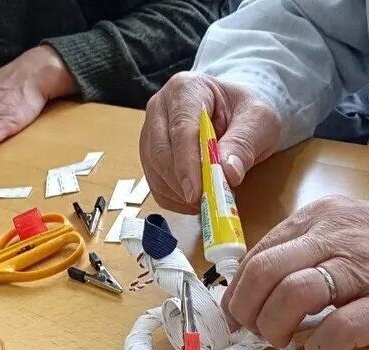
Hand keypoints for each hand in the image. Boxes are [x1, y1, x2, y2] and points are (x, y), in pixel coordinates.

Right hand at [140, 72, 280, 213]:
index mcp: (185, 89)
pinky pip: (154, 183)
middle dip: (180, 183)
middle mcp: (159, 108)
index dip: (187, 163)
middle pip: (160, 151)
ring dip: (176, 193)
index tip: (197, 191)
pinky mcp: (148, 154)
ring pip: (153, 169)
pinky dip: (172, 198)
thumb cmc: (245, 113)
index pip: (181, 129)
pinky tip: (193, 201)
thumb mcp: (259, 121)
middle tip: (204, 203)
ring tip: (205, 202)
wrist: (235, 114)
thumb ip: (244, 143)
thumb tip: (228, 173)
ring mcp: (150, 131)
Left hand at [221, 195, 368, 349]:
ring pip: (295, 293)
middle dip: (246, 308)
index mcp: (317, 218)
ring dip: (275, 324)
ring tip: (279, 339)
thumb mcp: (332, 233)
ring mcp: (363, 267)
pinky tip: (318, 349)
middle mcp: (336, 236)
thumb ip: (295, 251)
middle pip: (267, 271)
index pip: (258, 254)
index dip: (236, 291)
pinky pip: (342, 324)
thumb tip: (245, 289)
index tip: (231, 315)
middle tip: (250, 330)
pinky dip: (320, 343)